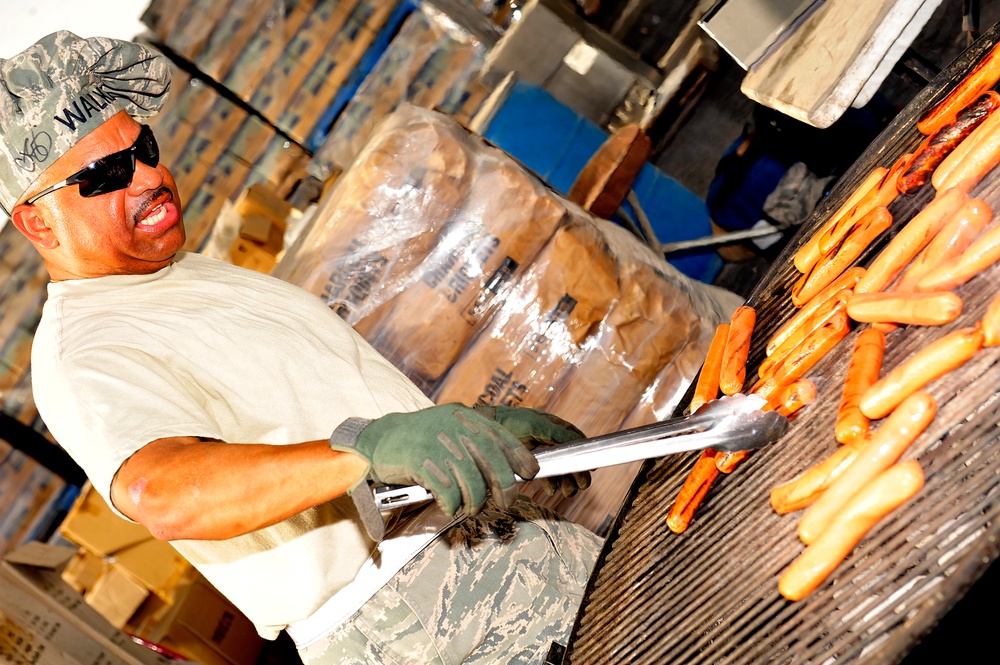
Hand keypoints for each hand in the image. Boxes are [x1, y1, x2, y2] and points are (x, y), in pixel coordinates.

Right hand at [331, 404, 539, 516]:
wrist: (375, 439)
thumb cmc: (416, 440)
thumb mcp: (447, 429)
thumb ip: (472, 442)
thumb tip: (504, 468)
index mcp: (464, 417)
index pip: (502, 437)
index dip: (520, 457)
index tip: (530, 472)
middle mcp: (455, 427)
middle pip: (494, 464)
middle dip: (506, 488)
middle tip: (506, 502)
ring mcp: (439, 443)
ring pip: (473, 483)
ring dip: (474, 502)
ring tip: (469, 508)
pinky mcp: (422, 461)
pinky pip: (449, 492)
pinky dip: (452, 505)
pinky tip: (448, 506)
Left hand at [473, 405, 591, 497]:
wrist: (484, 432)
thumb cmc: (511, 422)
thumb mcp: (535, 425)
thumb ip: (556, 432)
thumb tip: (577, 441)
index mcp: (553, 426)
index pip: (575, 440)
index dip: (584, 453)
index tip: (591, 467)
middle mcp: (549, 439)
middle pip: (569, 458)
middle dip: (576, 473)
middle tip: (581, 486)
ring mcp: (539, 452)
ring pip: (559, 469)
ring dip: (566, 481)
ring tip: (567, 492)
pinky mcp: (529, 464)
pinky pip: (545, 476)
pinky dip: (551, 483)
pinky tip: (552, 490)